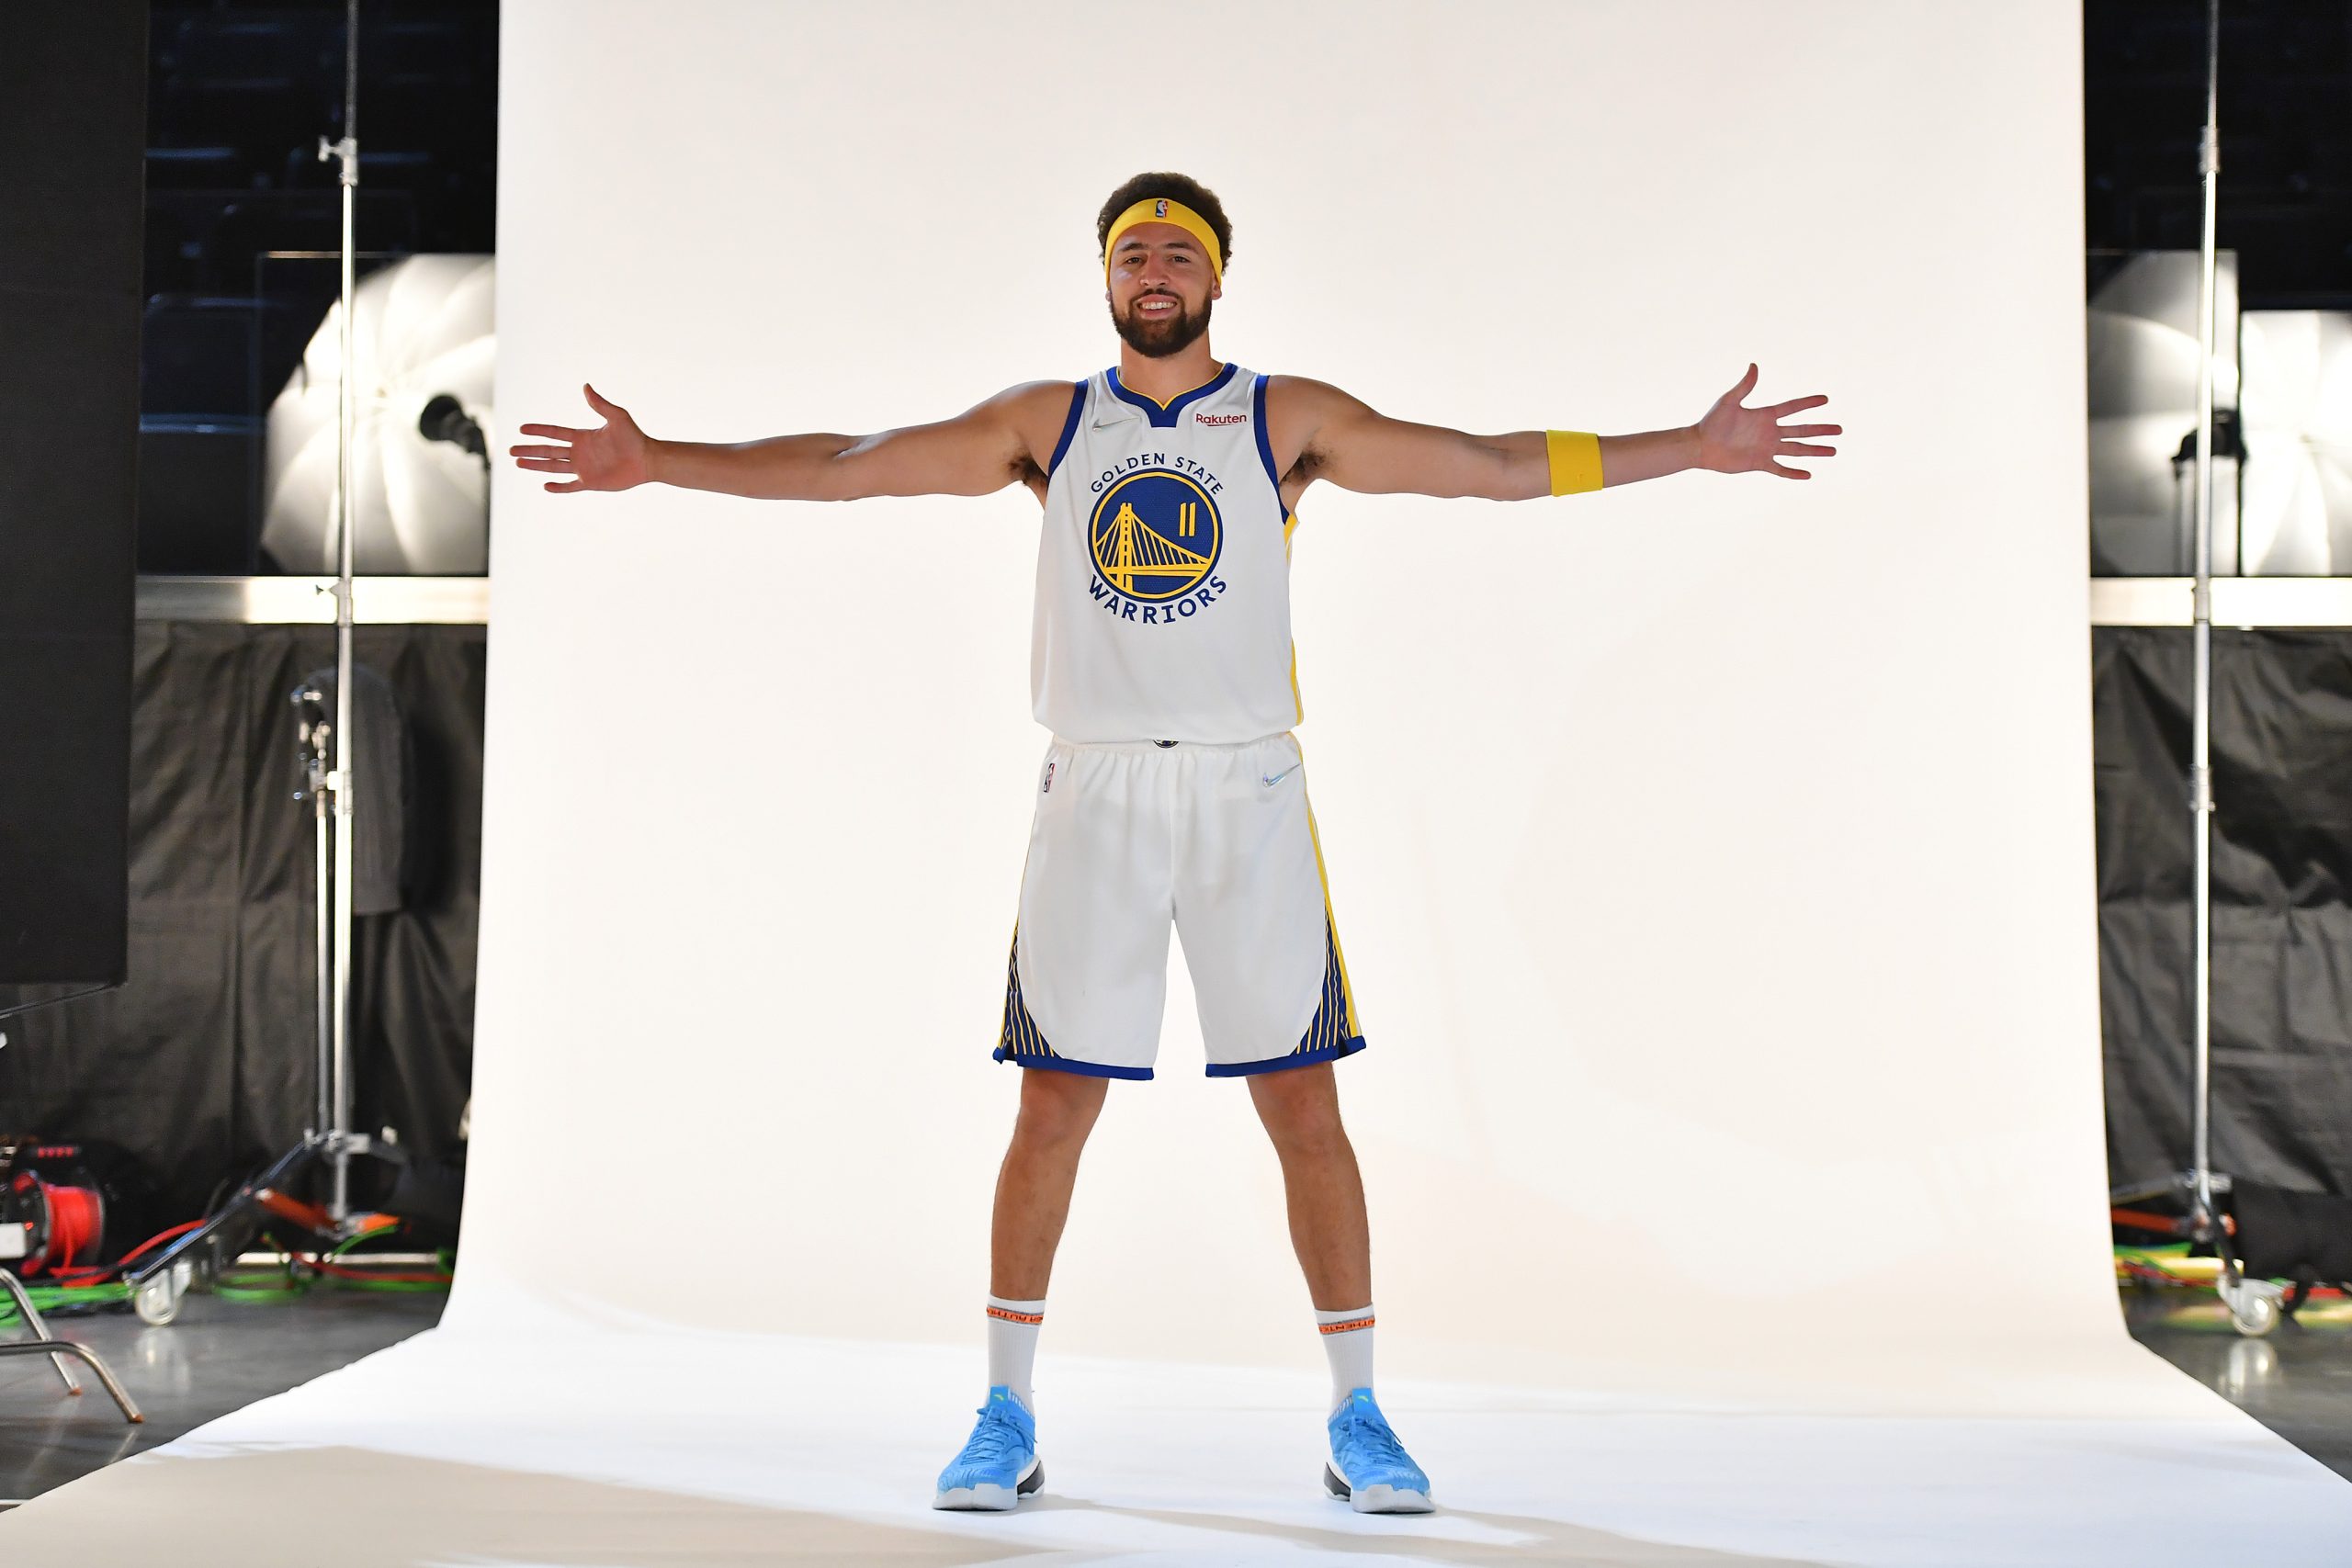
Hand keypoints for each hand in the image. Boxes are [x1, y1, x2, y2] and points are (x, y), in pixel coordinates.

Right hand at [508, 384, 652, 492]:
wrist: (648, 459)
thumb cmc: (634, 437)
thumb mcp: (617, 417)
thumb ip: (600, 404)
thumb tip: (586, 386)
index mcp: (582, 436)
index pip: (554, 432)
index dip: (538, 431)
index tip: (521, 429)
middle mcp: (579, 452)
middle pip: (548, 451)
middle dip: (529, 450)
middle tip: (510, 451)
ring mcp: (584, 468)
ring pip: (554, 467)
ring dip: (536, 466)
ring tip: (518, 463)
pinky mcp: (591, 483)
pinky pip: (571, 486)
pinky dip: (558, 487)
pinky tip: (545, 485)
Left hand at [1694, 364, 1838, 479]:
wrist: (1701, 446)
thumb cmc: (1712, 422)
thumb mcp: (1728, 401)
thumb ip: (1744, 386)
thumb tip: (1754, 365)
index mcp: (1765, 415)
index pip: (1792, 408)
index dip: (1808, 403)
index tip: (1826, 400)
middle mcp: (1769, 432)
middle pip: (1801, 430)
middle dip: (1820, 430)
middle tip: (1840, 430)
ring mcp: (1766, 448)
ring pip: (1796, 449)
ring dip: (1815, 451)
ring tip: (1833, 451)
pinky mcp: (1759, 463)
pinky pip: (1780, 468)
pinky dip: (1793, 472)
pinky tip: (1808, 474)